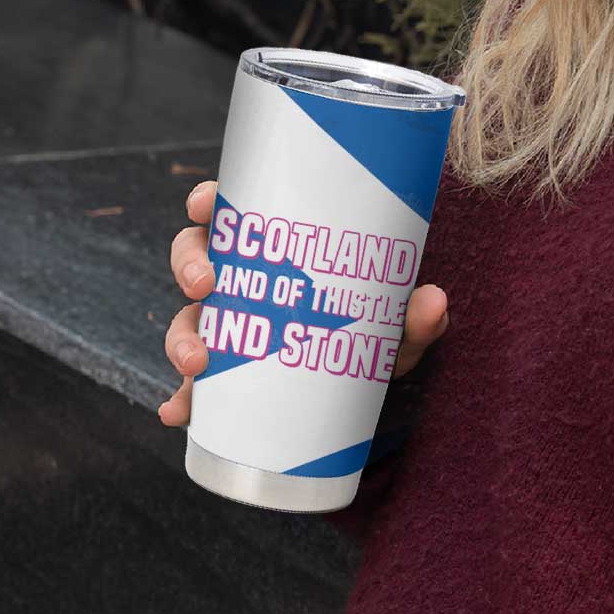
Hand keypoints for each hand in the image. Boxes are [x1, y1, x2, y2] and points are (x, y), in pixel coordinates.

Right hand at [157, 180, 449, 425]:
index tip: (205, 203)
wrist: (373, 381)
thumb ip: (415, 316)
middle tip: (205, 284)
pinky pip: (195, 386)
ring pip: (188, 318)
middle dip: (190, 267)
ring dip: (181, 336)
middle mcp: (245, 281)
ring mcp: (232, 327)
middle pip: (196, 258)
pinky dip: (182, 399)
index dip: (207, 201)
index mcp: (276, 247)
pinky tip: (179, 413)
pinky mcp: (229, 378)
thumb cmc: (377, 330)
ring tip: (196, 363)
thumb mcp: (396, 323)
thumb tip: (434, 301)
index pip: (232, 212)